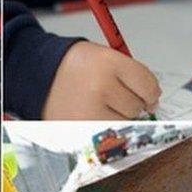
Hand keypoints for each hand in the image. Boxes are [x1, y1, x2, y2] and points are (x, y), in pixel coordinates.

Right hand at [42, 41, 160, 119]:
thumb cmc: (75, 67)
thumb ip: (132, 75)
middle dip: (132, 103)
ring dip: (119, 117)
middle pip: (138, 106)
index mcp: (108, 63)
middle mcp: (100, 87)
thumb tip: (153, 101)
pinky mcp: (81, 130)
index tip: (147, 94)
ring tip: (99, 104)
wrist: (38, 76)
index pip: (148, 85)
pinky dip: (106, 128)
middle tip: (113, 96)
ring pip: (125, 123)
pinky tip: (93, 115)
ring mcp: (89, 111)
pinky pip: (109, 134)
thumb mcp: (105, 57)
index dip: (150, 91)